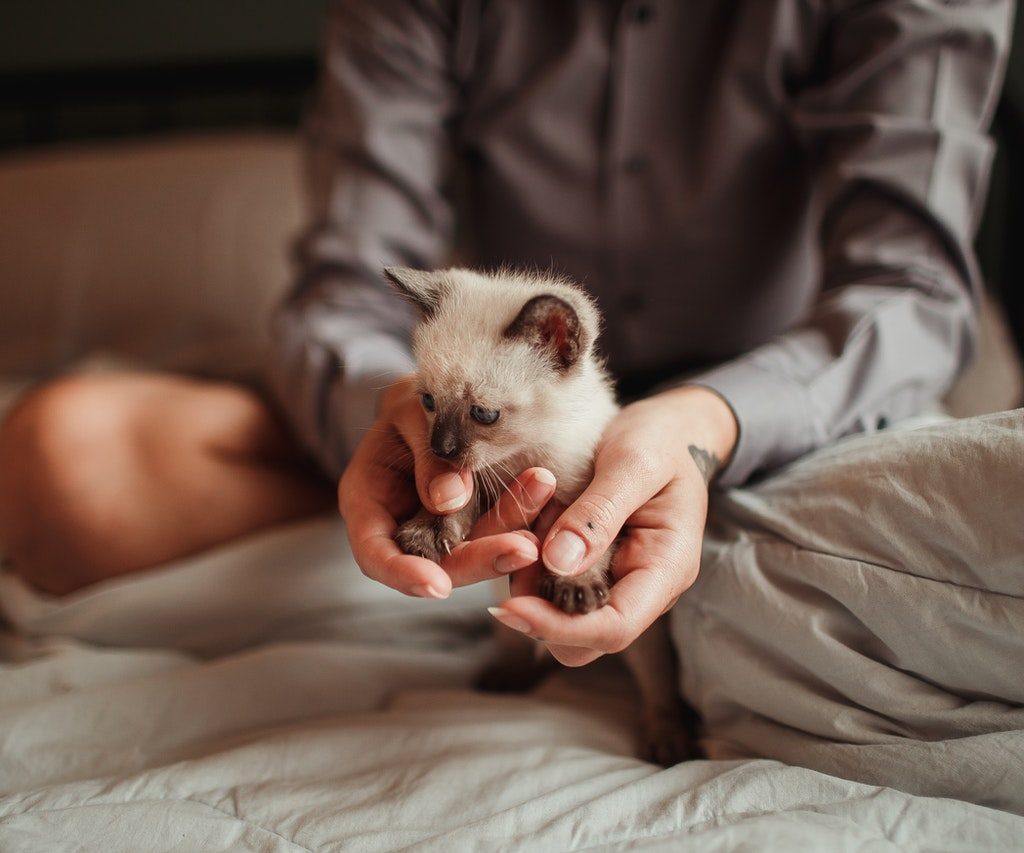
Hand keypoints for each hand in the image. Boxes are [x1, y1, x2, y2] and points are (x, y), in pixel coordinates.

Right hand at [339, 377, 556, 597]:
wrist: (437, 399)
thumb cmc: (411, 404)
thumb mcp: (410, 414)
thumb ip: (428, 456)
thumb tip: (449, 499)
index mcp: (369, 504)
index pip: (375, 555)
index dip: (402, 574)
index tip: (437, 585)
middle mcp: (404, 526)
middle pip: (435, 563)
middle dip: (479, 559)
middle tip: (522, 549)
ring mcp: (444, 529)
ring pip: (476, 548)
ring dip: (512, 528)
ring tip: (542, 492)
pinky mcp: (479, 521)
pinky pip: (501, 525)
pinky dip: (524, 512)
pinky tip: (547, 492)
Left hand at [491, 386, 737, 665]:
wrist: (668, 429)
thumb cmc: (660, 440)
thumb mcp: (635, 463)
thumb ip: (600, 512)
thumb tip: (559, 563)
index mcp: (666, 569)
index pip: (614, 627)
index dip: (559, 626)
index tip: (510, 607)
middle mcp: (642, 588)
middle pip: (584, 640)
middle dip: (539, 609)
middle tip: (512, 550)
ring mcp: (616, 582)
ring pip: (561, 617)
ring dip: (530, 582)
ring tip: (527, 520)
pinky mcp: (591, 570)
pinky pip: (553, 586)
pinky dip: (530, 562)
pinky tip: (529, 520)